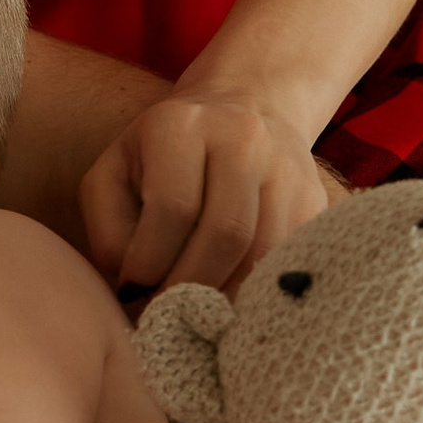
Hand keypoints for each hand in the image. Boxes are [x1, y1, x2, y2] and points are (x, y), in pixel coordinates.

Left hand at [80, 91, 336, 296]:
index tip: (135, 291)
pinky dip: (259, 291)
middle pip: (226, 233)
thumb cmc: (159, 157)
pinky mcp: (314, 198)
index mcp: (180, 126)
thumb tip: (136, 289)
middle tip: (168, 314)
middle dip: (191, 287)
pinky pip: (291, 258)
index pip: (173, 208)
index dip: (151, 263)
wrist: (242, 108)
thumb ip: (109, 233)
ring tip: (197, 312)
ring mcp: (286, 166)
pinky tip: (231, 301)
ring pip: (264, 251)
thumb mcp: (113, 177)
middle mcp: (242, 137)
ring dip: (227, 295)